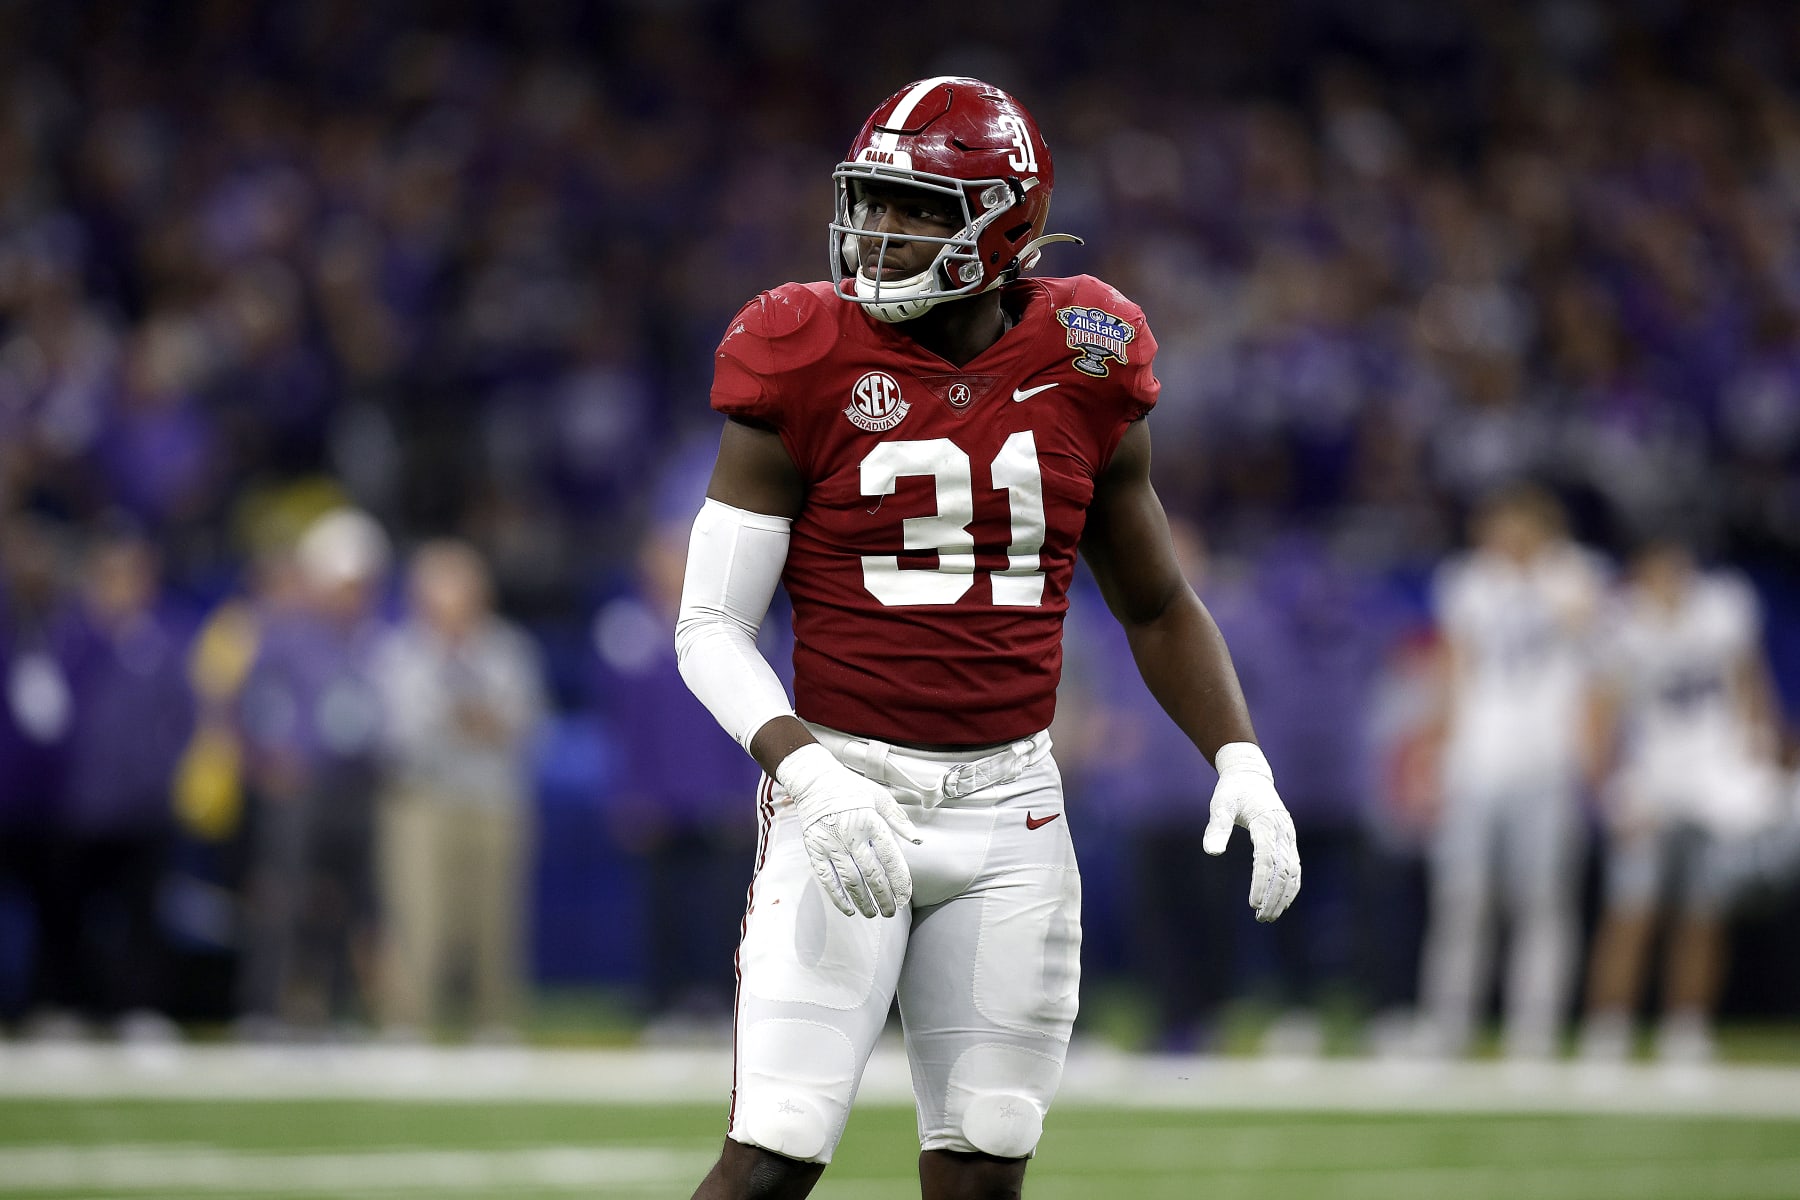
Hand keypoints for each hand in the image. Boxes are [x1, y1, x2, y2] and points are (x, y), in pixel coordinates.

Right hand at [776, 743, 920, 917]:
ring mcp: (832, 844)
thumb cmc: (850, 788)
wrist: (814, 781)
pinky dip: (838, 897)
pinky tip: (848, 909)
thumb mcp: (880, 797)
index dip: (899, 881)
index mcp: (872, 823)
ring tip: (873, 914)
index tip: (904, 897)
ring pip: (851, 881)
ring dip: (864, 901)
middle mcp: (852, 836)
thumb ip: (899, 820)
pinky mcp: (815, 850)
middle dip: (884, 897)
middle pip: (872, 875)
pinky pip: (827, 879)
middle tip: (891, 911)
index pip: (890, 859)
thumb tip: (918, 840)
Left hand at [1202, 742, 1300, 922]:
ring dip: (1283, 895)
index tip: (1253, 903)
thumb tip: (1212, 852)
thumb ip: (1217, 827)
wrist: (1250, 775)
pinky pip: (1294, 867)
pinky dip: (1290, 886)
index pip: (1267, 859)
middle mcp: (1282, 831)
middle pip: (1283, 870)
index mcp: (1266, 823)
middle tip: (1261, 917)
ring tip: (1268, 916)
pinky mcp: (1289, 840)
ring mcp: (1289, 836)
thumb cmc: (1232, 791)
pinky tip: (1281, 903)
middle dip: (1274, 896)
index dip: (1262, 883)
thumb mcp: (1220, 805)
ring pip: (1292, 871)